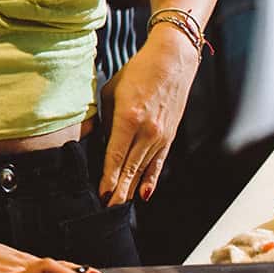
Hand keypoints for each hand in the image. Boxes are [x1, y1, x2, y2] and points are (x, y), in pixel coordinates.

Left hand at [98, 27, 199, 205]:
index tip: (101, 194)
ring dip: (130, 189)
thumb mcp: (112, 93)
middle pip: (129, 168)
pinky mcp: (169, 136)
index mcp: (128, 118)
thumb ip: (107, 121)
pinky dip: (151, 179)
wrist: (172, 62)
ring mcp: (160, 135)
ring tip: (119, 206)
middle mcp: (146, 131)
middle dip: (118, 191)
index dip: (108, 178)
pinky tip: (144, 194)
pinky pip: (158, 162)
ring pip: (143, 169)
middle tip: (106, 210)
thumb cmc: (136, 73)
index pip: (114, 156)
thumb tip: (102, 144)